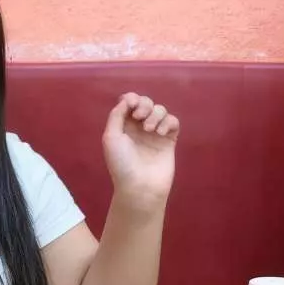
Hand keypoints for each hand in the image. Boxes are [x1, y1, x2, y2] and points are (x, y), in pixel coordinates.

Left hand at [101, 92, 179, 210]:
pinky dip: (168, 122)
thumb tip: (127, 99)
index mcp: (123, 126)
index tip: (132, 105)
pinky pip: (173, 121)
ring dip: (155, 115)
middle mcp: (138, 127)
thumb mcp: (111, 137)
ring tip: (149, 130)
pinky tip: (161, 133)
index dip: (132, 98)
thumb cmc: (121, 164)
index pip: (129, 102)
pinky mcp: (169, 140)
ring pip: (160, 110)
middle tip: (140, 118)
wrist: (140, 186)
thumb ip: (116, 115)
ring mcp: (155, 133)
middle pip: (146, 102)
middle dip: (144, 104)